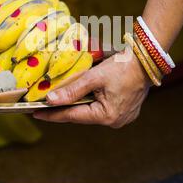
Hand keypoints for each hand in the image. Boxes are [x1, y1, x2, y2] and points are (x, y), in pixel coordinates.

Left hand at [33, 48, 151, 128]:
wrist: (147, 61)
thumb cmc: (123, 67)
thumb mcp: (94, 77)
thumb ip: (72, 90)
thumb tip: (51, 100)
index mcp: (106, 115)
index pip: (72, 116)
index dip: (52, 114)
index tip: (35, 114)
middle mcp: (114, 121)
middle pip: (81, 116)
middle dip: (64, 109)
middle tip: (43, 106)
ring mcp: (122, 118)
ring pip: (92, 113)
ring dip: (78, 105)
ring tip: (60, 100)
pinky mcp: (126, 111)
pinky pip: (102, 109)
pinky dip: (91, 103)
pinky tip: (81, 97)